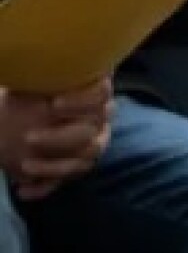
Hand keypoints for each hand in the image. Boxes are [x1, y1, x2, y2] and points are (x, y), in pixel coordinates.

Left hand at [0, 80, 113, 199]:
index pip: (101, 95)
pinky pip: (63, 181)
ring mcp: (89, 146)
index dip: (81, 101)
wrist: (21, 115)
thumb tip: (43, 61)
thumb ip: (48, 74)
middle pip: (91, 133)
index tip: (52, 104)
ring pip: (82, 161)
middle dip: (60, 138)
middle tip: (29, 138)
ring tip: (24, 166)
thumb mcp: (39, 80)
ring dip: (53, 166)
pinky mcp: (73, 167)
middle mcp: (98, 120)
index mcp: (94, 92)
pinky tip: (23, 191)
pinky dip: (43, 187)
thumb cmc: (34, 91)